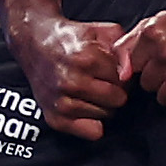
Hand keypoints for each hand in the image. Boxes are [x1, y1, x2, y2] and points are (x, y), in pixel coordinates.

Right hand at [12, 6, 131, 138]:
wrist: (34, 42)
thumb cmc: (69, 39)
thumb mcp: (101, 32)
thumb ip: (123, 49)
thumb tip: (131, 72)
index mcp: (86, 59)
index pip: (125, 80)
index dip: (122, 74)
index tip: (112, 71)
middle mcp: (73, 82)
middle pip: (118, 100)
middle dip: (115, 90)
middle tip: (103, 82)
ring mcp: (62, 102)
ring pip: (106, 115)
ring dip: (103, 105)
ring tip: (91, 91)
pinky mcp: (55, 118)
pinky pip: (92, 132)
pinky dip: (93, 123)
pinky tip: (87, 107)